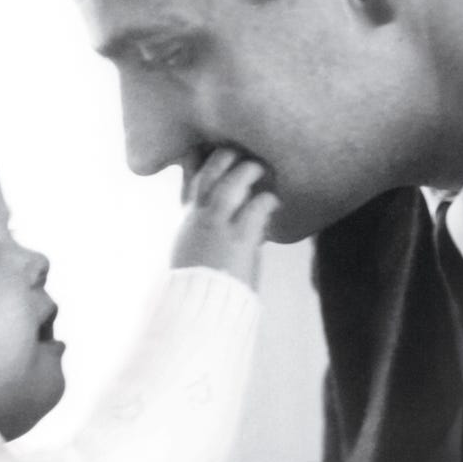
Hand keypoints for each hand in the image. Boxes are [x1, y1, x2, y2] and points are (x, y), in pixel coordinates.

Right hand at [171, 148, 278, 287]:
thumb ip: (206, 235)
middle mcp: (199, 219)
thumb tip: (225, 227)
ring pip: (230, 185)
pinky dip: (267, 200)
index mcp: (188, 222)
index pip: (194, 182)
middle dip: (224, 158)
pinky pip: (256, 208)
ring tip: (260, 166)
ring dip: (247, 171)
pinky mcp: (239, 240)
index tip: (219, 153)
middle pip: (209, 174)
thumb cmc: (198, 288)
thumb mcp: (192, 255)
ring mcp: (218, 227)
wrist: (198, 309)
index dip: (207, 163)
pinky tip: (274, 201)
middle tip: (240, 152)